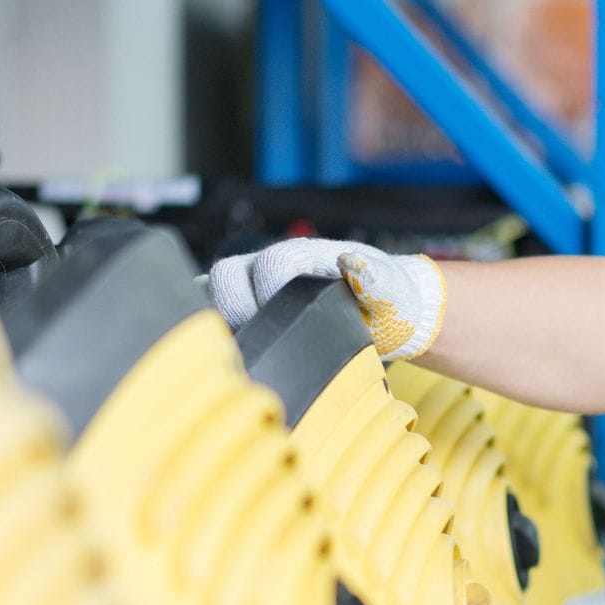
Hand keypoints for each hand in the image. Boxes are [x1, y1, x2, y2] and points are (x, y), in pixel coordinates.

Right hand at [208, 237, 446, 360]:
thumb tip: (350, 261)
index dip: (273, 294)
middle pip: (226, 273)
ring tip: (249, 347)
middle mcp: (270, 264)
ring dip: (222, 318)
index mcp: (304, 255)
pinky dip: (216, 326)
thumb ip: (376, 279)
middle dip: (236, 308)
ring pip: (213, 290)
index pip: (270, 264)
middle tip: (264, 340)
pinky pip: (215, 308)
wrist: (384, 314)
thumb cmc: (387, 302)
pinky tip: (233, 349)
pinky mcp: (246, 304)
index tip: (291, 323)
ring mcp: (254, 283)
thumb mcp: (391, 293)